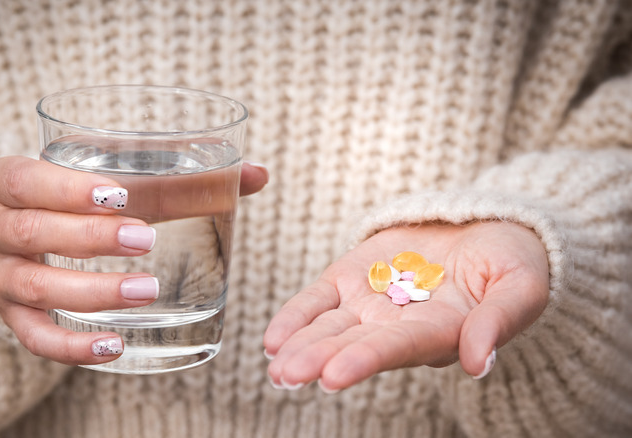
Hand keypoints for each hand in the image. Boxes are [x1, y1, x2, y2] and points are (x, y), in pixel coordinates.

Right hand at [0, 156, 266, 365]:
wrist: (18, 227)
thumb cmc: (74, 195)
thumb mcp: (110, 175)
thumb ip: (180, 174)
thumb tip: (258, 175)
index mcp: (3, 180)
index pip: (23, 179)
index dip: (66, 188)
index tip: (119, 195)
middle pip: (30, 233)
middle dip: (89, 238)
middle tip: (148, 239)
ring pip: (34, 287)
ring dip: (91, 291)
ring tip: (147, 290)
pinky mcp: (8, 317)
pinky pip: (34, 339)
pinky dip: (73, 346)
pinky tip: (115, 346)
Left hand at [263, 222, 548, 391]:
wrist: (485, 228)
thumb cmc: (511, 263)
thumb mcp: (521, 287)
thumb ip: (499, 321)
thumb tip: (479, 364)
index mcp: (437, 333)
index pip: (395, 349)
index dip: (363, 360)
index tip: (332, 376)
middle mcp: (396, 327)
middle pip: (352, 345)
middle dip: (318, 360)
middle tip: (286, 376)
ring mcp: (370, 303)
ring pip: (328, 328)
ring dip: (300, 345)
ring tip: (274, 362)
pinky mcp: (351, 277)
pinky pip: (317, 300)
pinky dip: (295, 317)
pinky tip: (273, 338)